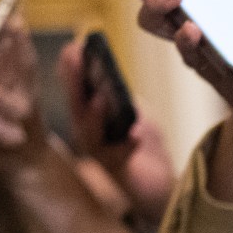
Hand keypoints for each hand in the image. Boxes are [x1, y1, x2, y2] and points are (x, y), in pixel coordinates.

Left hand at [0, 16, 50, 167]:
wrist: (28, 161)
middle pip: (16, 108)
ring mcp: (8, 138)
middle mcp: (23, 118)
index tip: (13, 22)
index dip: (22, 46)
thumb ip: (9, 56)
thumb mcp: (14, 85)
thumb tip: (14, 14)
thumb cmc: (14, 114)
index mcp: (29, 96)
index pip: (28, 69)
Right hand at [52, 38, 178, 224]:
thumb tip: (111, 82)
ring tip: (102, 97)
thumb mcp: (135, 113)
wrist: (160, 185)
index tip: (72, 47)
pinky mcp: (118, 173)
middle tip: (75, 58)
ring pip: (90, 135)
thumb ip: (122, 98)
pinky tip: (135, 134)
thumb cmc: (143, 145)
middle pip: (76, 107)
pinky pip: (119, 159)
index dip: (71, 70)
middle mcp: (88, 134)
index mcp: (90, 116)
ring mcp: (100, 155)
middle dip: (74, 82)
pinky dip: (126, 146)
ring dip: (95, 115)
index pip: (76, 90)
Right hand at [111, 0, 232, 140]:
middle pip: (154, 14)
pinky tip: (192, 31)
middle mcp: (191, 35)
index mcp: (198, 16)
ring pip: (169, 35)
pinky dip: (192, 43)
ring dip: (168, 17)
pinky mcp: (213, 74)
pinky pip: (195, 58)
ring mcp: (200, 55)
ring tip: (178, 1)